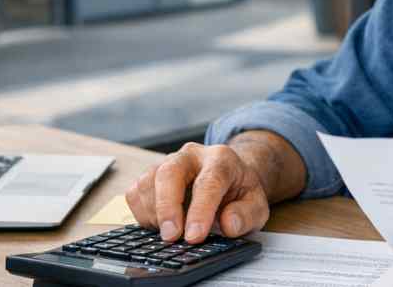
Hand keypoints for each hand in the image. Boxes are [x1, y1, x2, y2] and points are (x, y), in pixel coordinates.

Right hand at [125, 142, 270, 243]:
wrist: (228, 177)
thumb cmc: (239, 192)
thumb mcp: (256, 205)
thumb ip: (247, 215)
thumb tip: (229, 224)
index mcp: (221, 159)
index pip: (208, 182)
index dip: (200, 210)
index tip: (194, 236)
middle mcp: (191, 156)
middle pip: (169, 172)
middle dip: (168, 207)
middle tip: (171, 237)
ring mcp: (167, 162)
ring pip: (148, 182)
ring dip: (154, 214)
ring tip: (171, 234)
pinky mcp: (151, 175)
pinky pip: (136, 192)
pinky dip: (142, 213)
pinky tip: (160, 225)